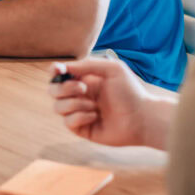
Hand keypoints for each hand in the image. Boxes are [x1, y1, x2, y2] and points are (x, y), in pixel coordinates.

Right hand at [48, 59, 170, 147]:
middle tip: (84, 88)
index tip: (58, 70)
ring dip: (75, 103)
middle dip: (64, 88)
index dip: (55, 72)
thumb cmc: (130, 92)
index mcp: (85, 79)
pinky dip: (80, 116)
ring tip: (94, 105)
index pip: (60, 75)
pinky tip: (96, 116)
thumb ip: (87, 64)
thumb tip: (63, 67)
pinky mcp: (82, 129)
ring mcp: (80, 112)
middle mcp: (80, 96)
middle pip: (53, 91)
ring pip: (58, 107)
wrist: (142, 117)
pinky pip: (68, 122)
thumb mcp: (112, 69)